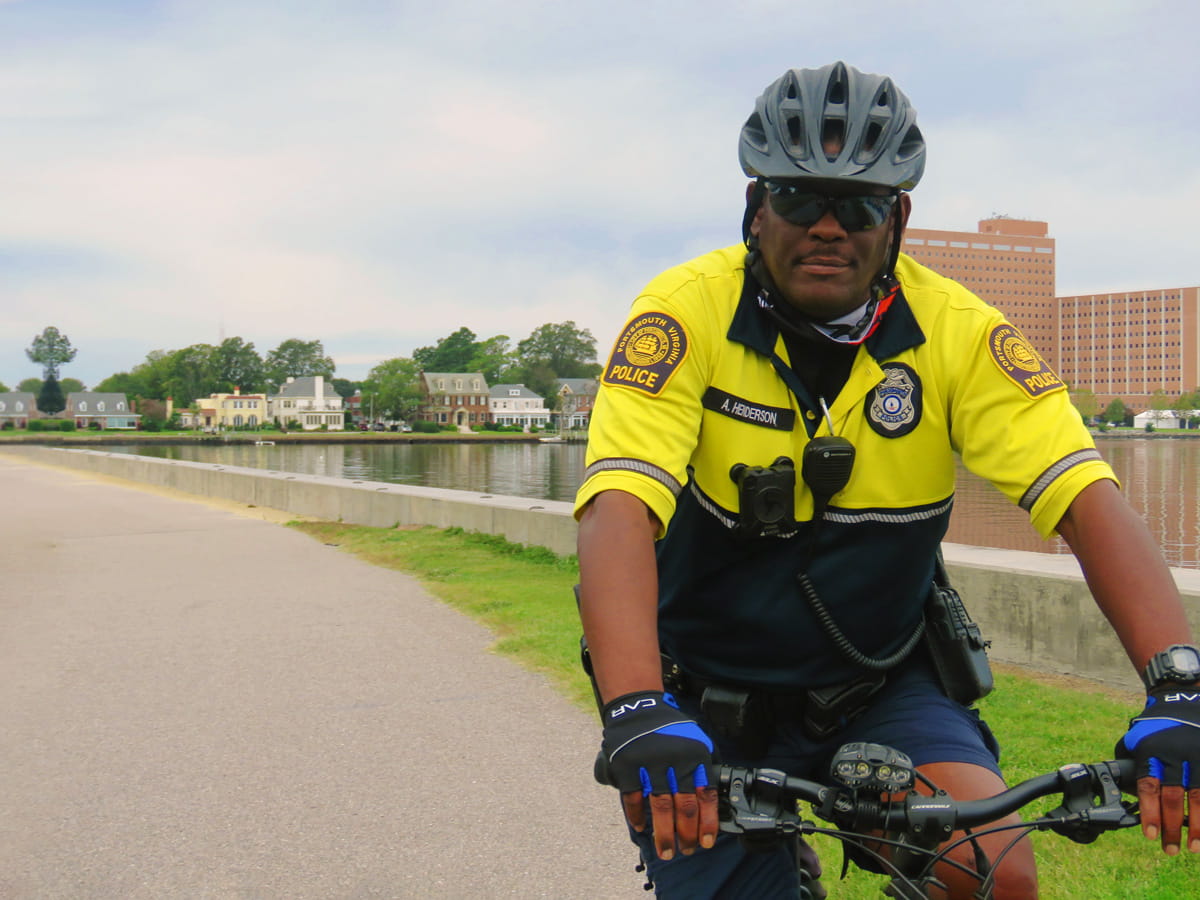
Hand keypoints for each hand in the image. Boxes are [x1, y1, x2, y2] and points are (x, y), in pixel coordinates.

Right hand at [600, 690, 719, 859]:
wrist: (637, 709)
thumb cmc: (669, 729)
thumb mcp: (696, 739)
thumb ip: (704, 766)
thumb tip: (712, 801)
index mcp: (695, 755)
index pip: (705, 796)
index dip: (707, 823)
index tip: (707, 842)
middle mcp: (674, 760)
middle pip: (684, 807)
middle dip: (686, 835)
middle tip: (687, 851)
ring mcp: (649, 763)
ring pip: (660, 808)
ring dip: (664, 834)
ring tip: (666, 852)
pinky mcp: (627, 765)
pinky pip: (633, 799)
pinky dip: (637, 817)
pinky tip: (642, 828)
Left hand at [1116, 685, 1199, 853]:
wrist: (1183, 700)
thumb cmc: (1156, 726)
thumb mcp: (1137, 737)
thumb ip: (1133, 762)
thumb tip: (1128, 792)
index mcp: (1150, 750)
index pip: (1148, 787)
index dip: (1149, 812)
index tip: (1150, 835)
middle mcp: (1175, 754)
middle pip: (1173, 796)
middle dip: (1171, 826)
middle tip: (1169, 849)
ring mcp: (1197, 756)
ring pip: (1198, 797)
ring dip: (1196, 826)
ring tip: (1192, 847)